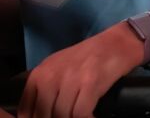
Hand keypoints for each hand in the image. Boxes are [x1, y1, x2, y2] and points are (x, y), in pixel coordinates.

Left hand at [19, 22, 142, 117]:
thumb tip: (39, 114)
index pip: (26, 110)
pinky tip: (91, 116)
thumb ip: (44, 88)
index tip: (51, 117)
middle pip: (44, 115)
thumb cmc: (88, 57)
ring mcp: (70, 80)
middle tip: (68, 115)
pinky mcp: (90, 84)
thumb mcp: (58, 68)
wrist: (118, 43)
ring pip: (62, 116)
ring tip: (79, 115)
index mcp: (39, 74)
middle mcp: (50, 77)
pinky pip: (80, 114)